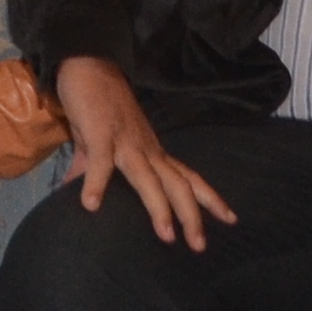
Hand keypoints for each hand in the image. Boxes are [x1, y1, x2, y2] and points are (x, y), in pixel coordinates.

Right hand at [51, 56, 237, 250]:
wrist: (88, 64)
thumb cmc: (98, 105)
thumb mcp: (101, 143)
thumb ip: (93, 170)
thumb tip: (81, 198)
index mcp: (151, 151)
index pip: (187, 177)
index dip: (209, 198)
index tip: (231, 219)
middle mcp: (146, 148)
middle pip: (177, 184)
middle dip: (192, 215)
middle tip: (201, 246)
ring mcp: (125, 141)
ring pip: (149, 178)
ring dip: (159, 208)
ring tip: (167, 237)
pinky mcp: (100, 134)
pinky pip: (100, 162)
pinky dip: (97, 183)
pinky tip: (91, 206)